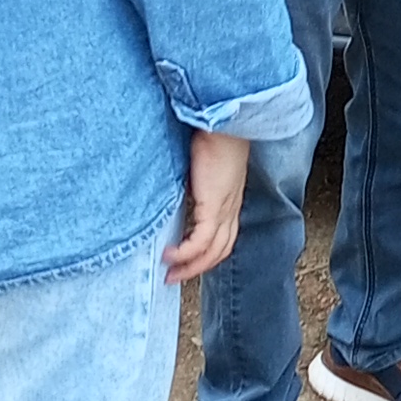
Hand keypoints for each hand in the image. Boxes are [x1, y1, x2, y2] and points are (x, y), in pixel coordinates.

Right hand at [164, 130, 250, 279]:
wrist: (223, 123)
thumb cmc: (210, 135)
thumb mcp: (197, 166)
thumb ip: (189, 183)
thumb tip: (171, 191)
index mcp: (229, 199)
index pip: (222, 236)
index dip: (205, 253)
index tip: (184, 262)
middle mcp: (230, 208)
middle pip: (219, 250)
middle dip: (197, 268)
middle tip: (174, 277)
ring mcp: (225, 209)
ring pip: (213, 251)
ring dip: (191, 267)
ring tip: (170, 274)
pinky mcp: (215, 206)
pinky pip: (201, 241)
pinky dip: (186, 253)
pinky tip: (170, 256)